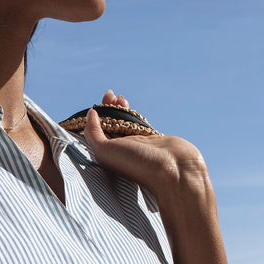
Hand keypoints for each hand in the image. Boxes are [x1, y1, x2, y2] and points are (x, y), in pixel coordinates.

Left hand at [84, 89, 209, 205]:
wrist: (173, 168)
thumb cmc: (137, 164)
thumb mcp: (105, 151)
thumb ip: (93, 133)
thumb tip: (90, 115)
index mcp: (107, 156)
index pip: (95, 134)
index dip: (93, 118)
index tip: (95, 105)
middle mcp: (120, 150)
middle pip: (108, 126)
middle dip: (106, 109)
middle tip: (108, 94)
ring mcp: (136, 143)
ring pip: (122, 122)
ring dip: (118, 108)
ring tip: (116, 96)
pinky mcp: (150, 138)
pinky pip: (136, 123)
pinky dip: (130, 113)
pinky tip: (127, 104)